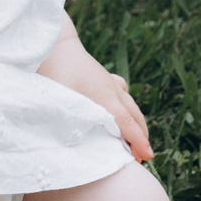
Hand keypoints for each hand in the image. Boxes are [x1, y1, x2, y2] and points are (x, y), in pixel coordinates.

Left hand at [37, 25, 152, 161]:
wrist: (53, 43)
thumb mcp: (61, 100)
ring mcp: (109, 82)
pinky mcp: (102, 77)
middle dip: (142, 137)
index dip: (138, 142)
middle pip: (134, 116)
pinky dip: (126, 105)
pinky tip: (120, 109)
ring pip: (130, 105)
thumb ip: (71, 121)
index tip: (148, 157)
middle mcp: (112, 90)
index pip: (127, 124)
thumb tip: (76, 141)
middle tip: (143, 157)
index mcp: (105, 97)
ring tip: (137, 139)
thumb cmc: (55, 71)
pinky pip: (122, 92)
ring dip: (136, 123)